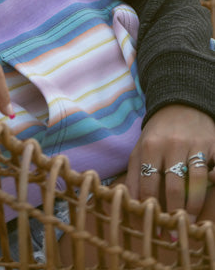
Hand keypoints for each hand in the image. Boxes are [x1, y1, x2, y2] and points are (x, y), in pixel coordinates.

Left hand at [125, 105, 214, 220]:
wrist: (180, 104)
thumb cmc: (157, 134)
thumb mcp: (140, 149)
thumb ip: (134, 177)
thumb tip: (130, 208)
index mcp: (151, 146)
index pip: (149, 184)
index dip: (151, 210)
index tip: (154, 229)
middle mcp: (173, 144)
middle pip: (175, 186)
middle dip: (175, 213)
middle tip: (175, 232)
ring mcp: (196, 143)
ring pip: (198, 180)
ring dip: (194, 205)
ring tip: (191, 222)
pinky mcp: (214, 143)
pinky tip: (211, 189)